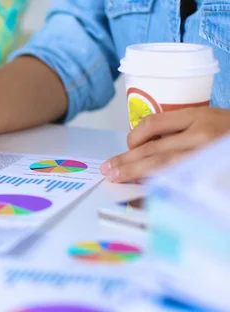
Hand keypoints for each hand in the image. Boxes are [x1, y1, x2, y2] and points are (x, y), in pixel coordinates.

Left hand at [100, 107, 229, 182]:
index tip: (128, 147)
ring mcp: (208, 156)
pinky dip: (160, 187)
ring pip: (163, 167)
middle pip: (154, 149)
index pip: (155, 123)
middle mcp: (203, 134)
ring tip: (117, 178)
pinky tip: (146, 193)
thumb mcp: (213, 122)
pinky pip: (179, 182)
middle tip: (108, 170)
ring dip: (136, 173)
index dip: (135, 136)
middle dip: (127, 161)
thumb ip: (185, 131)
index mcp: (201, 116)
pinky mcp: (212, 174)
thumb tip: (147, 149)